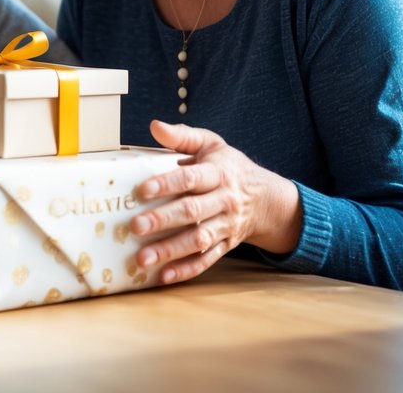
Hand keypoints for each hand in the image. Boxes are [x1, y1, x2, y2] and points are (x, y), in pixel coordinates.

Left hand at [129, 120, 302, 284]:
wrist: (266, 197)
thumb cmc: (228, 166)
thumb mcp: (211, 144)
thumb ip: (183, 136)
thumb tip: (154, 126)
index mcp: (218, 173)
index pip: (191, 179)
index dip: (167, 184)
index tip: (142, 190)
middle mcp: (224, 201)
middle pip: (192, 211)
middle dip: (163, 220)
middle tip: (136, 226)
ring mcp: (226, 225)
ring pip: (198, 240)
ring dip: (170, 250)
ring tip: (142, 258)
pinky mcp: (226, 245)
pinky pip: (207, 261)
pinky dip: (185, 270)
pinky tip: (163, 275)